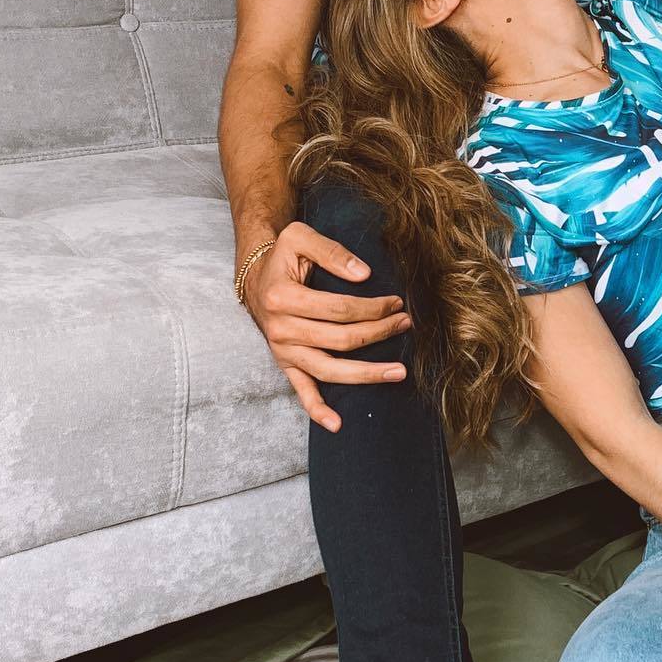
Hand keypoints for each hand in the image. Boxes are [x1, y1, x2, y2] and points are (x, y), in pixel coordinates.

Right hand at [240, 221, 412, 432]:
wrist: (257, 277)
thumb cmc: (283, 256)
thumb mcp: (300, 237)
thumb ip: (332, 251)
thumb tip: (364, 274)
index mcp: (284, 298)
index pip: (340, 308)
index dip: (373, 308)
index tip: (396, 304)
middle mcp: (281, 329)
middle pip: (341, 339)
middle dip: (379, 333)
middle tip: (405, 324)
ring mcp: (283, 351)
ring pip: (329, 370)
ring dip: (366, 373)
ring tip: (399, 372)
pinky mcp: (286, 365)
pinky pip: (301, 393)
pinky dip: (318, 411)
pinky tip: (338, 424)